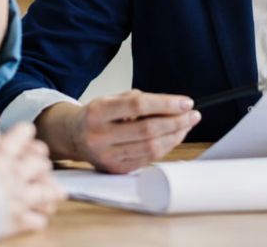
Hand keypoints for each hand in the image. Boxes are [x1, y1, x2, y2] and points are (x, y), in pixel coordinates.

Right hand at [0, 122, 63, 236]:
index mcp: (2, 154)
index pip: (19, 137)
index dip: (24, 133)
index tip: (28, 130)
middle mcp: (14, 174)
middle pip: (37, 165)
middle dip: (41, 164)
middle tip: (44, 164)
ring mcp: (17, 198)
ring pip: (42, 193)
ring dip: (50, 191)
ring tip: (58, 192)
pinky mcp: (14, 221)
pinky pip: (34, 220)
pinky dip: (38, 218)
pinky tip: (41, 217)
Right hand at [38, 90, 200, 173]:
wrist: (73, 136)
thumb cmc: (96, 115)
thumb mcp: (109, 98)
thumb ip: (136, 100)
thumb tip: (171, 106)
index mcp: (98, 112)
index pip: (138, 105)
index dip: (165, 104)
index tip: (185, 102)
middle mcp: (100, 136)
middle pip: (147, 130)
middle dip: (176, 121)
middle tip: (193, 114)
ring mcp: (107, 156)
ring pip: (150, 147)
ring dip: (175, 136)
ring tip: (186, 125)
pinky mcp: (115, 169)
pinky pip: (147, 159)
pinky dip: (165, 147)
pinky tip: (173, 137)